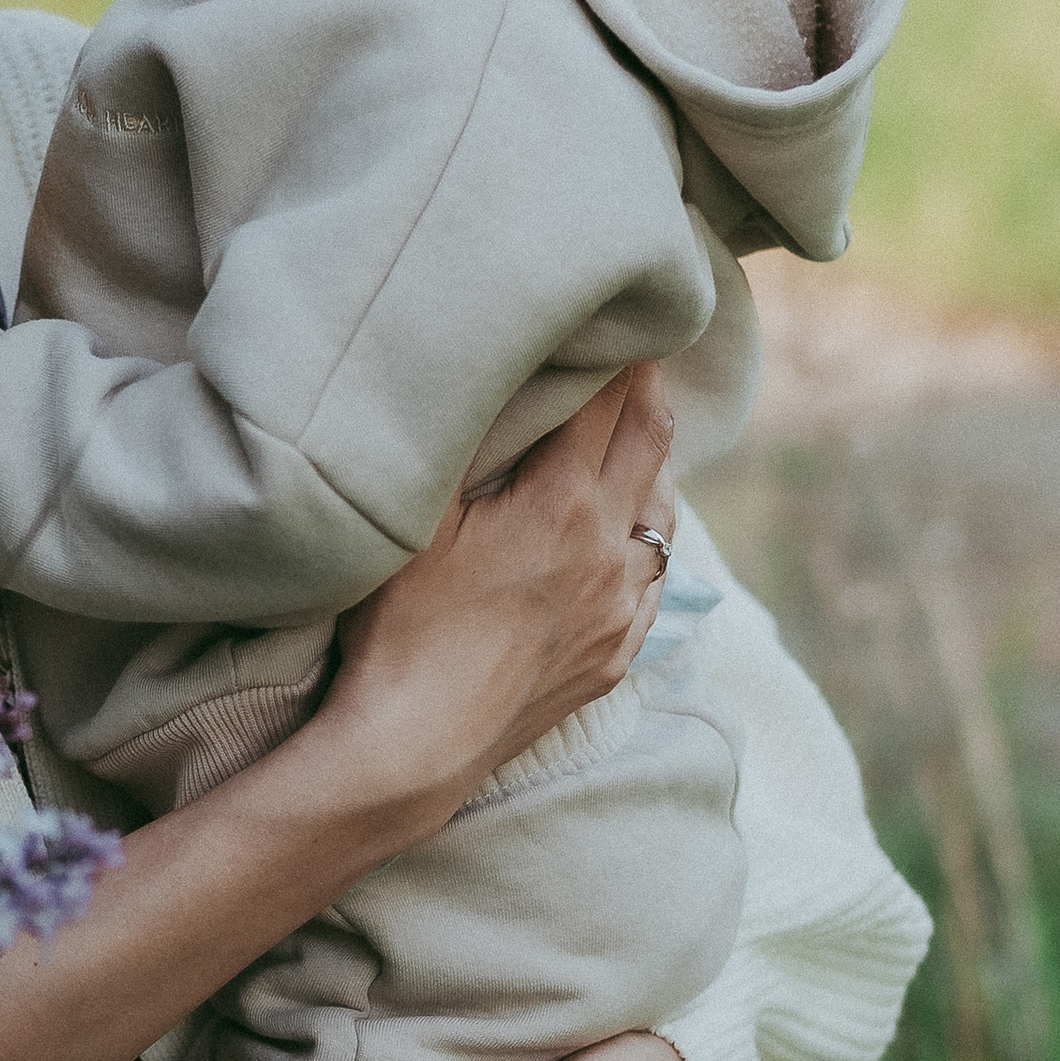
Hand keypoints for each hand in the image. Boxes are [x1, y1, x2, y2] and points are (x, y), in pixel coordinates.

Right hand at [315, 366, 676, 813]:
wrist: (412, 749)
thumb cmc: (396, 629)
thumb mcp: (415, 520)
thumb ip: (461, 445)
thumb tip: (485, 378)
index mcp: (562, 504)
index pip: (607, 398)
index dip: (613, 349)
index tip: (615, 310)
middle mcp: (609, 551)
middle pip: (650, 440)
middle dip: (644, 386)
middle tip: (637, 344)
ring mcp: (622, 609)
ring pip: (663, 511)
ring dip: (651, 461)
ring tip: (633, 429)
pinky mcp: (615, 656)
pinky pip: (654, 577)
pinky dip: (645, 533)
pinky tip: (628, 526)